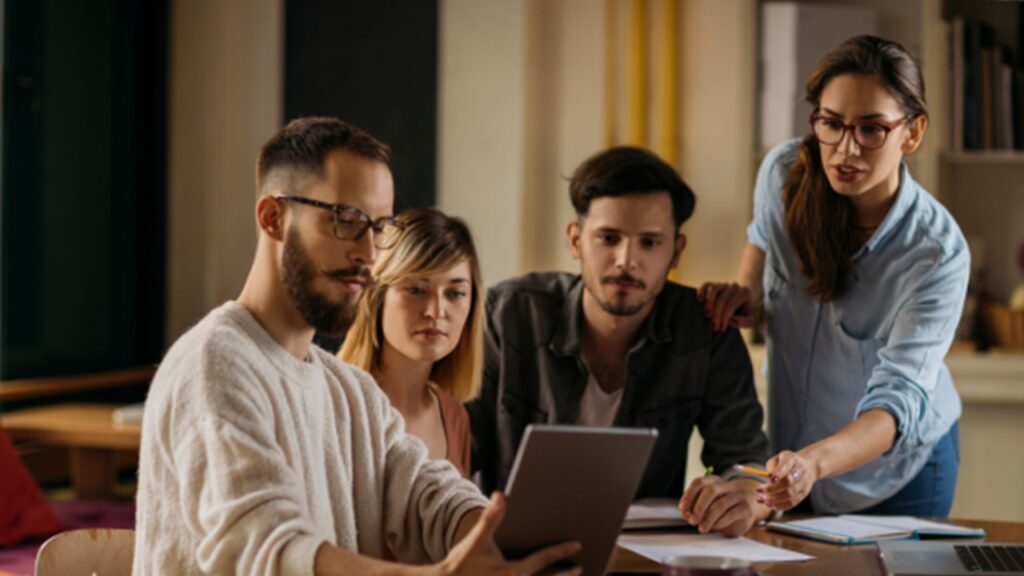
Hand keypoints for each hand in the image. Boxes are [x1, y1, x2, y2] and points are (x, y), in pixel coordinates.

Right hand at [436, 492, 581, 575]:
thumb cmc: (461, 564)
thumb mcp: (475, 540)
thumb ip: (490, 518)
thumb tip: (501, 496)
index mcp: (514, 572)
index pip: (543, 559)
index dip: (562, 551)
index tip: (577, 544)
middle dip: (565, 575)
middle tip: (579, 568)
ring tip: (565, 575)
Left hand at [678, 476, 757, 537]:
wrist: (748, 508)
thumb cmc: (724, 507)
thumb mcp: (709, 505)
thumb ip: (697, 507)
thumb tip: (686, 514)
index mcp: (714, 482)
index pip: (699, 482)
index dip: (689, 495)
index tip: (683, 508)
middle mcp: (726, 486)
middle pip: (711, 490)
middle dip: (699, 506)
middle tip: (692, 520)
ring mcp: (737, 496)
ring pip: (721, 504)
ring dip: (708, 518)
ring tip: (702, 528)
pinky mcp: (745, 509)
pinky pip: (732, 514)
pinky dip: (720, 522)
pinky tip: (715, 527)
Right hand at [696, 282, 756, 331]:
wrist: (744, 304)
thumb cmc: (747, 314)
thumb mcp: (752, 320)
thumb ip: (746, 322)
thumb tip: (731, 320)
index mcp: (744, 293)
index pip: (732, 304)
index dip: (725, 317)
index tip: (721, 329)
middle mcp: (734, 286)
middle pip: (722, 299)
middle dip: (717, 314)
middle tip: (714, 327)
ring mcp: (723, 284)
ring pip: (714, 289)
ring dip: (709, 303)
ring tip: (707, 315)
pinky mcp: (714, 285)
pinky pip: (707, 285)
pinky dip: (702, 291)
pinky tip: (699, 299)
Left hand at [760, 451, 818, 510]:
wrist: (810, 465)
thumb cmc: (788, 462)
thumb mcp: (779, 458)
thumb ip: (772, 467)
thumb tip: (765, 478)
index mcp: (792, 459)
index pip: (785, 466)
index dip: (778, 473)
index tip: (769, 479)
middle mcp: (800, 472)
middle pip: (788, 482)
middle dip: (772, 488)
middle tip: (758, 490)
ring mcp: (804, 484)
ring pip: (790, 494)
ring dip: (773, 499)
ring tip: (760, 499)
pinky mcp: (804, 493)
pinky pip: (792, 502)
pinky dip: (780, 505)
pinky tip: (769, 505)